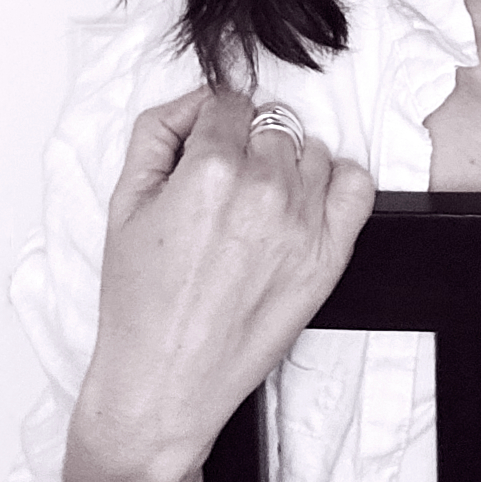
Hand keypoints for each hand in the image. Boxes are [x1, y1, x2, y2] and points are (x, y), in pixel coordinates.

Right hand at [72, 87, 374, 481]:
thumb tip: (195, 103)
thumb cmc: (141, 303)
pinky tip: (304, 202)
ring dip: (286, 163)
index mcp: (209, 171)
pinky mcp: (330, 254)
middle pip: (270, 124)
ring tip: (255, 203)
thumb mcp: (124, 203)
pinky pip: (356, 185)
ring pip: (311, 149)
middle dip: (244, 144)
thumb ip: (157, 134)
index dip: (210, 122)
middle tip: (221, 185)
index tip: (204, 145)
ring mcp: (303, 221)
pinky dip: (336, 182)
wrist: (167, 379)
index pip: (227, 102)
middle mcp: (263, 189)